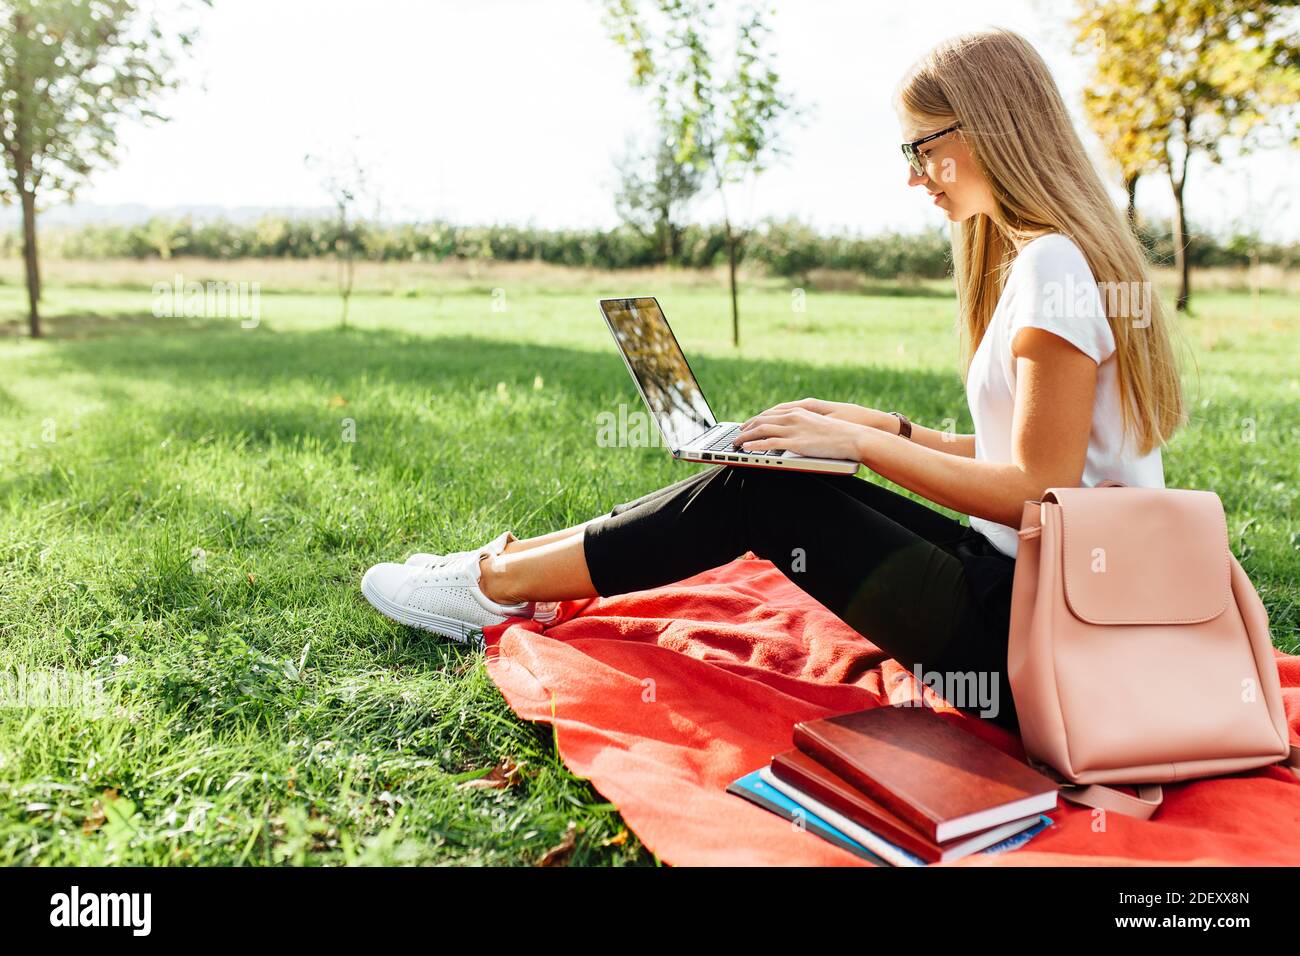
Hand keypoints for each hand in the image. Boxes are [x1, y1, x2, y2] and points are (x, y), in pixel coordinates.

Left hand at [741, 397, 896, 433]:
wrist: (855, 436)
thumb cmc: (841, 433)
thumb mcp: (819, 424)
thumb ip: (804, 425)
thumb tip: (795, 433)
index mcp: (800, 410)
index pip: (771, 413)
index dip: (756, 419)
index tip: (747, 424)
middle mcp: (793, 417)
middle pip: (762, 419)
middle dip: (747, 427)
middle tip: (737, 434)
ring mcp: (794, 429)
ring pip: (761, 430)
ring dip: (745, 436)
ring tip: (735, 443)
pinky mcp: (795, 443)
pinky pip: (768, 443)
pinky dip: (754, 445)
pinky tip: (745, 449)